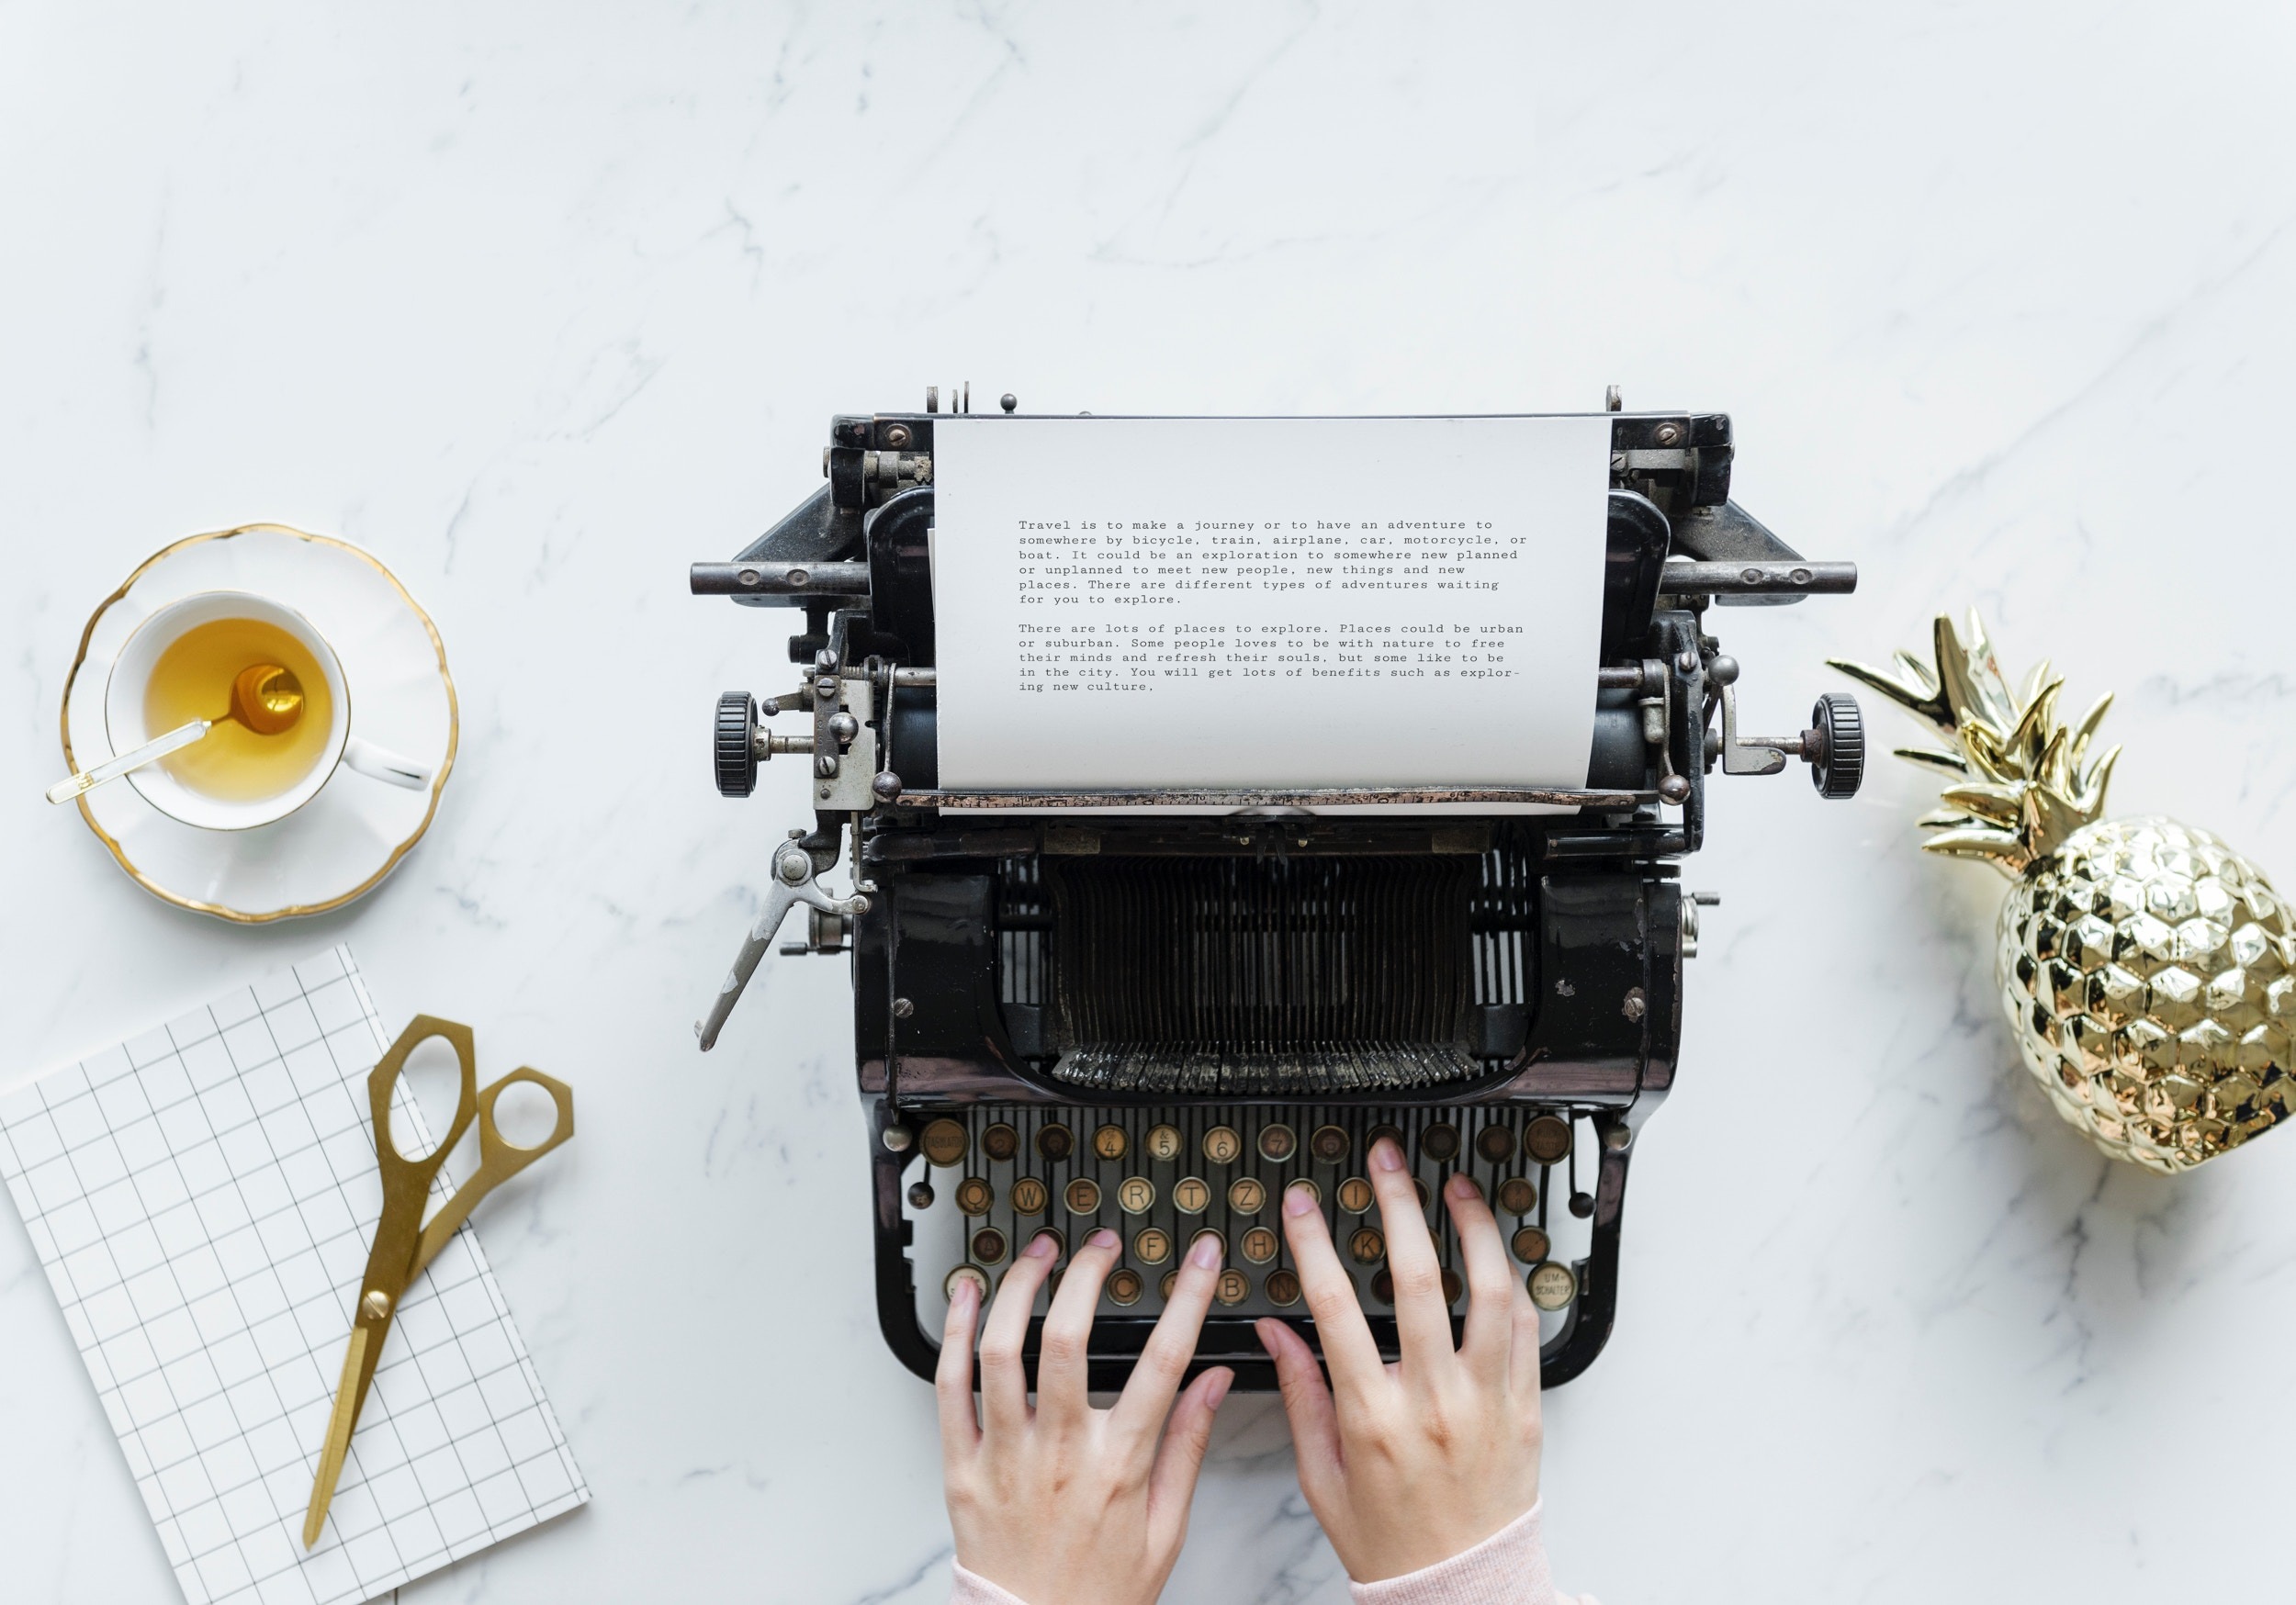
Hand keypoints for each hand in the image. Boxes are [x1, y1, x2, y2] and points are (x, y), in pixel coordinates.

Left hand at [938, 1225, 1234, 1604]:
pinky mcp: (960, 1467)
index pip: (1163, 1361)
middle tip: (1101, 1245)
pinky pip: (949, 1387)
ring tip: (1039, 1255)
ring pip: (1002, 1351)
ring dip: (1020, 1288)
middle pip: (1069, 1339)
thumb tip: (1214, 1381)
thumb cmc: (1098, 1593)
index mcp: (1117, 1465)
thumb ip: (1188, 1446)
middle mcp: (1058, 1453)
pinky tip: (966, 1295)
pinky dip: (954, 1332)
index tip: (1201, 1258)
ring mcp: (1003, 1456)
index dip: (1188, 1298)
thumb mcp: (1166, 1529)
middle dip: (1087, 1275)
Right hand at [1256, 1137, 1542, 1581]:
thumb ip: (1302, 1396)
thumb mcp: (1323, 1477)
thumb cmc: (1391, 1543)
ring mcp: (1487, 1401)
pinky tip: (1494, 1255)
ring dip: (1474, 1228)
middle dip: (1398, 1204)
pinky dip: (1511, 1283)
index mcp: (1373, 1418)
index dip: (1315, 1244)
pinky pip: (1526, 1331)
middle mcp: (1435, 1402)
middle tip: (1386, 1160)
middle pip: (1418, 1279)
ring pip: (1491, 1293)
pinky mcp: (1526, 1409)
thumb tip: (1276, 1333)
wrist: (1463, 1592)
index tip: (1304, 1204)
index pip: (1337, 1308)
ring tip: (1458, 1187)